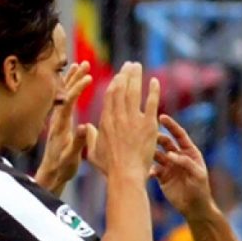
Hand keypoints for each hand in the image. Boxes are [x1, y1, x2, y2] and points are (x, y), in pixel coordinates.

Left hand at [38, 62, 95, 190]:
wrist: (51, 173)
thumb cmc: (62, 167)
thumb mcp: (71, 157)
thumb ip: (78, 142)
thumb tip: (85, 127)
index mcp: (60, 125)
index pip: (68, 101)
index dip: (78, 88)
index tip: (88, 78)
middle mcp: (56, 118)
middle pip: (64, 92)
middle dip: (74, 77)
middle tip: (84, 63)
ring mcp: (56, 118)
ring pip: (63, 93)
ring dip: (71, 79)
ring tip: (79, 65)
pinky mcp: (58, 120)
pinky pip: (64, 99)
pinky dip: (69, 87)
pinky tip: (74, 81)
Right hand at [91, 62, 159, 178]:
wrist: (125, 175)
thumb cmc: (109, 168)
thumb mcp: (94, 153)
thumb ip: (91, 138)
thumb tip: (88, 128)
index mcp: (106, 121)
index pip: (110, 95)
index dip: (114, 82)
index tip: (119, 75)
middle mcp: (118, 116)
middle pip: (121, 88)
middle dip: (125, 74)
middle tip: (130, 65)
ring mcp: (134, 120)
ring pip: (134, 92)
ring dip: (136, 76)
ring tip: (137, 66)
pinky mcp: (148, 126)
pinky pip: (151, 103)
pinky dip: (153, 91)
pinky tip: (154, 81)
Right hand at [152, 114, 214, 218]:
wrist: (194, 208)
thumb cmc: (201, 190)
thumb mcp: (198, 175)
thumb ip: (186, 162)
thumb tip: (170, 154)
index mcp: (189, 152)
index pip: (179, 135)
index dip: (171, 125)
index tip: (161, 117)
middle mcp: (177, 156)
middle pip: (165, 142)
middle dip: (157, 138)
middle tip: (148, 135)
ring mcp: (169, 166)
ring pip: (156, 154)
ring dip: (150, 152)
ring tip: (143, 151)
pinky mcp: (161, 177)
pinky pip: (153, 169)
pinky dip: (149, 169)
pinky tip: (148, 172)